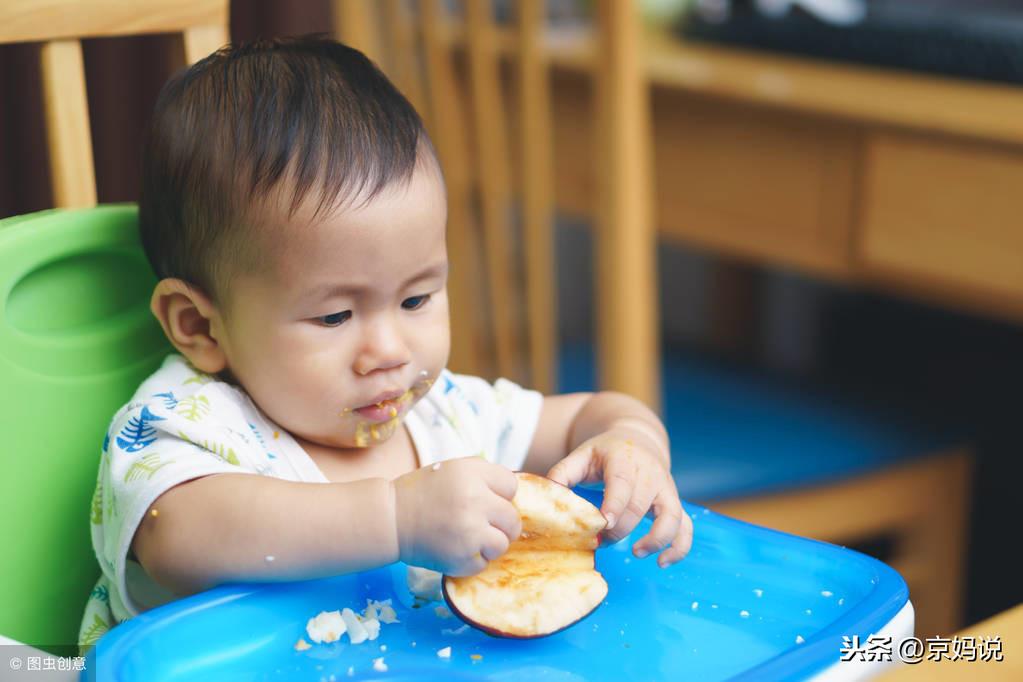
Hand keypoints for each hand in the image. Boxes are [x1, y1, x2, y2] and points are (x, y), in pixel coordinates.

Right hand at [391, 457, 521, 576]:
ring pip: (502, 544)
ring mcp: (470, 531)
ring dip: (487, 544)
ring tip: (464, 536)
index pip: (511, 486)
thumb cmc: (424, 493)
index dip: (499, 494)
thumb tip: (515, 496)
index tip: (482, 498)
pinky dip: (471, 560)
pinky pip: (484, 563)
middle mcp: (475, 500)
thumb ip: (485, 476)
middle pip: (513, 519)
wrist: (390, 519)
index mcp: (473, 473)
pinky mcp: (462, 558)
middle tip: (477, 523)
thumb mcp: (455, 469)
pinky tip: (453, 548)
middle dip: (499, 523)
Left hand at [547, 426, 692, 566]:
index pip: (622, 483)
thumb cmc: (605, 453)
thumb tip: (549, 495)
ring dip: (657, 539)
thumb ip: (563, 473)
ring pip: (673, 516)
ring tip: (636, 552)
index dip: (615, 505)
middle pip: (640, 506)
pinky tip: (663, 562)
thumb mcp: (582, 455)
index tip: (603, 525)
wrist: (637, 439)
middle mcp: (650, 473)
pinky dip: (680, 547)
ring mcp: (666, 488)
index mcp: (624, 459)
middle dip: (620, 529)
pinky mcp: (675, 502)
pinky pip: (686, 526)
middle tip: (599, 541)